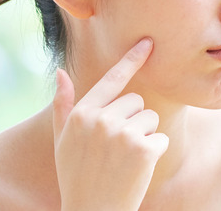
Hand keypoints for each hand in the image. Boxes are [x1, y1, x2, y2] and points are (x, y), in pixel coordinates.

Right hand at [52, 38, 168, 210]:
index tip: (148, 43)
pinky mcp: (143, 150)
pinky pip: (161, 138)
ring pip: (151, 119)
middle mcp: (101, 119)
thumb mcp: (62, 141)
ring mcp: (122, 134)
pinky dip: (155, 153)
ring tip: (125, 160)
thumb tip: (59, 72)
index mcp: (82, 113)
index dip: (131, 59)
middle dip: (134, 120)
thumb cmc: (77, 176)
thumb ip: (63, 106)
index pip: (112, 79)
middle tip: (118, 149)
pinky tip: (137, 170)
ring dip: (145, 137)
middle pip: (137, 101)